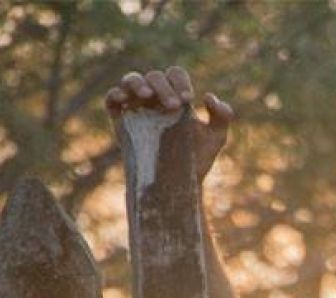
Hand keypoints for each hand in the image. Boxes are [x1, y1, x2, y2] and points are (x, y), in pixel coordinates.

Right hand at [105, 66, 233, 182]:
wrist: (176, 184)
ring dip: (137, 83)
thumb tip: (209, 97)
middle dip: (164, 88)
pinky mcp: (120, 119)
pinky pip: (112, 99)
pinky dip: (115, 94)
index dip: (180, 82)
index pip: (175, 75)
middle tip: (174, 106)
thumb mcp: (216, 137)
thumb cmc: (196, 157)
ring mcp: (136, 106)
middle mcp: (155, 96)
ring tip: (146, 95)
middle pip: (155, 77)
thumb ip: (222, 116)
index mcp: (176, 94)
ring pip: (131, 80)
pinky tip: (124, 99)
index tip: (188, 100)